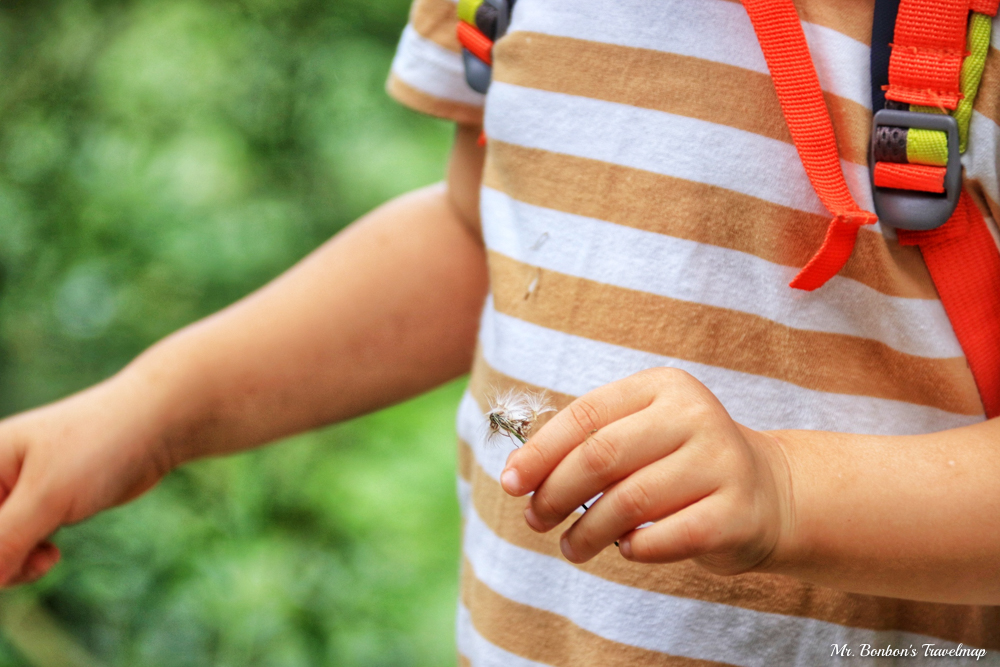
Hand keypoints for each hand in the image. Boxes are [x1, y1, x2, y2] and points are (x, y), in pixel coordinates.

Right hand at [0, 371, 172, 585]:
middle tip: (27, 564)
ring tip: (45, 559)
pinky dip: (29, 557)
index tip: (12, 550)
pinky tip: (52, 556)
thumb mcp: (46, 498)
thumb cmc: (99, 447)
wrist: (155, 425)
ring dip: (14, 564)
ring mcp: (18, 491)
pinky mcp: (44, 504)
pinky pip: (19, 543)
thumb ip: (3, 541)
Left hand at [499, 368, 793, 574]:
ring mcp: (722, 462)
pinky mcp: (737, 512)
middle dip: (555, 492)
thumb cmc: (681, 465)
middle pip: (602, 455)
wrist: (770, 492)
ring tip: (572, 547)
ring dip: (588, 531)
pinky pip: (665, 537)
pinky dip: (634, 549)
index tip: (510, 483)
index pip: (586, 415)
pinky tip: (626, 549)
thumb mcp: (640, 436)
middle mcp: (695, 416)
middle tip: (535, 520)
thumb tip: (519, 473)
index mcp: (663, 387)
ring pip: (629, 501)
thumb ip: (587, 444)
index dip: (540, 452)